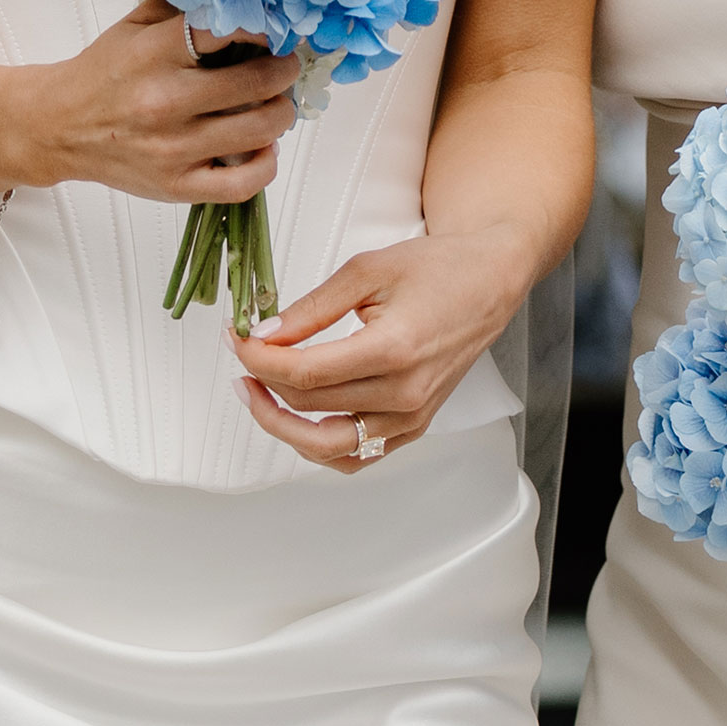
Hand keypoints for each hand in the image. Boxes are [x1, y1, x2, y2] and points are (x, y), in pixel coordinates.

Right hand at [35, 0, 298, 203]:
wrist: (59, 128)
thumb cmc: (103, 74)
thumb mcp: (134, 26)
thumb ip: (183, 6)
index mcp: (154, 54)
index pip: (228, 30)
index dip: (263, 27)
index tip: (272, 29)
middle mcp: (165, 101)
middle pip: (257, 82)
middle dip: (283, 70)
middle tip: (284, 65)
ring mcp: (173, 149)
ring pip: (260, 130)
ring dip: (281, 112)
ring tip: (275, 102)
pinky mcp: (176, 186)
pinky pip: (244, 183)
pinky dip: (266, 164)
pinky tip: (262, 147)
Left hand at [227, 226, 531, 472]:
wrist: (488, 282)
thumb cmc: (437, 269)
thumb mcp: (366, 270)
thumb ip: (311, 308)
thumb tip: (265, 334)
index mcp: (394, 350)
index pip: (305, 372)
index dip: (258, 359)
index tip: (238, 338)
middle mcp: (405, 394)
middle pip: (309, 405)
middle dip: (261, 380)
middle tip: (242, 352)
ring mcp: (412, 418)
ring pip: (326, 445)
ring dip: (281, 424)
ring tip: (255, 392)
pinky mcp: (414, 428)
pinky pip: (355, 456)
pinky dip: (317, 445)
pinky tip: (295, 417)